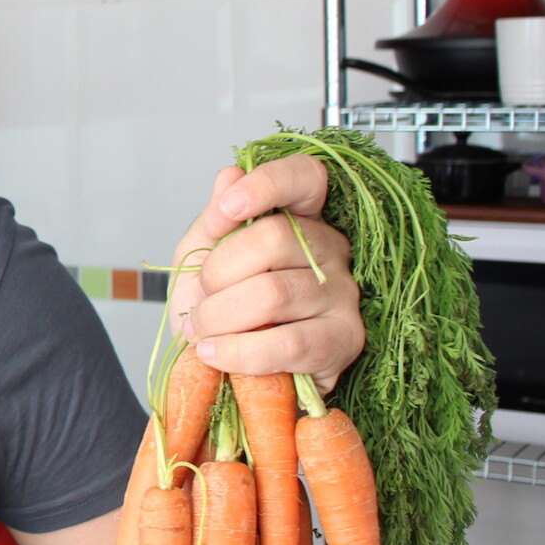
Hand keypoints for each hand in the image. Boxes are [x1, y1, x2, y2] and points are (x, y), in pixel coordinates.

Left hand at [169, 155, 363, 393]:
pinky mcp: (344, 340)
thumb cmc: (219, 308)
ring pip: (274, 293)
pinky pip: (289, 343)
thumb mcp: (201, 258)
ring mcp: (343, 294)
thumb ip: (215, 220)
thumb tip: (231, 175)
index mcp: (299, 219)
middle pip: (275, 238)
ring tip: (200, 331)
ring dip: (219, 316)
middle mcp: (331, 249)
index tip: (226, 209)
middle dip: (217, 272)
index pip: (306, 177)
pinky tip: (213, 352)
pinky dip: (239, 350)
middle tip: (199, 299)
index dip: (267, 185)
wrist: (226, 370)